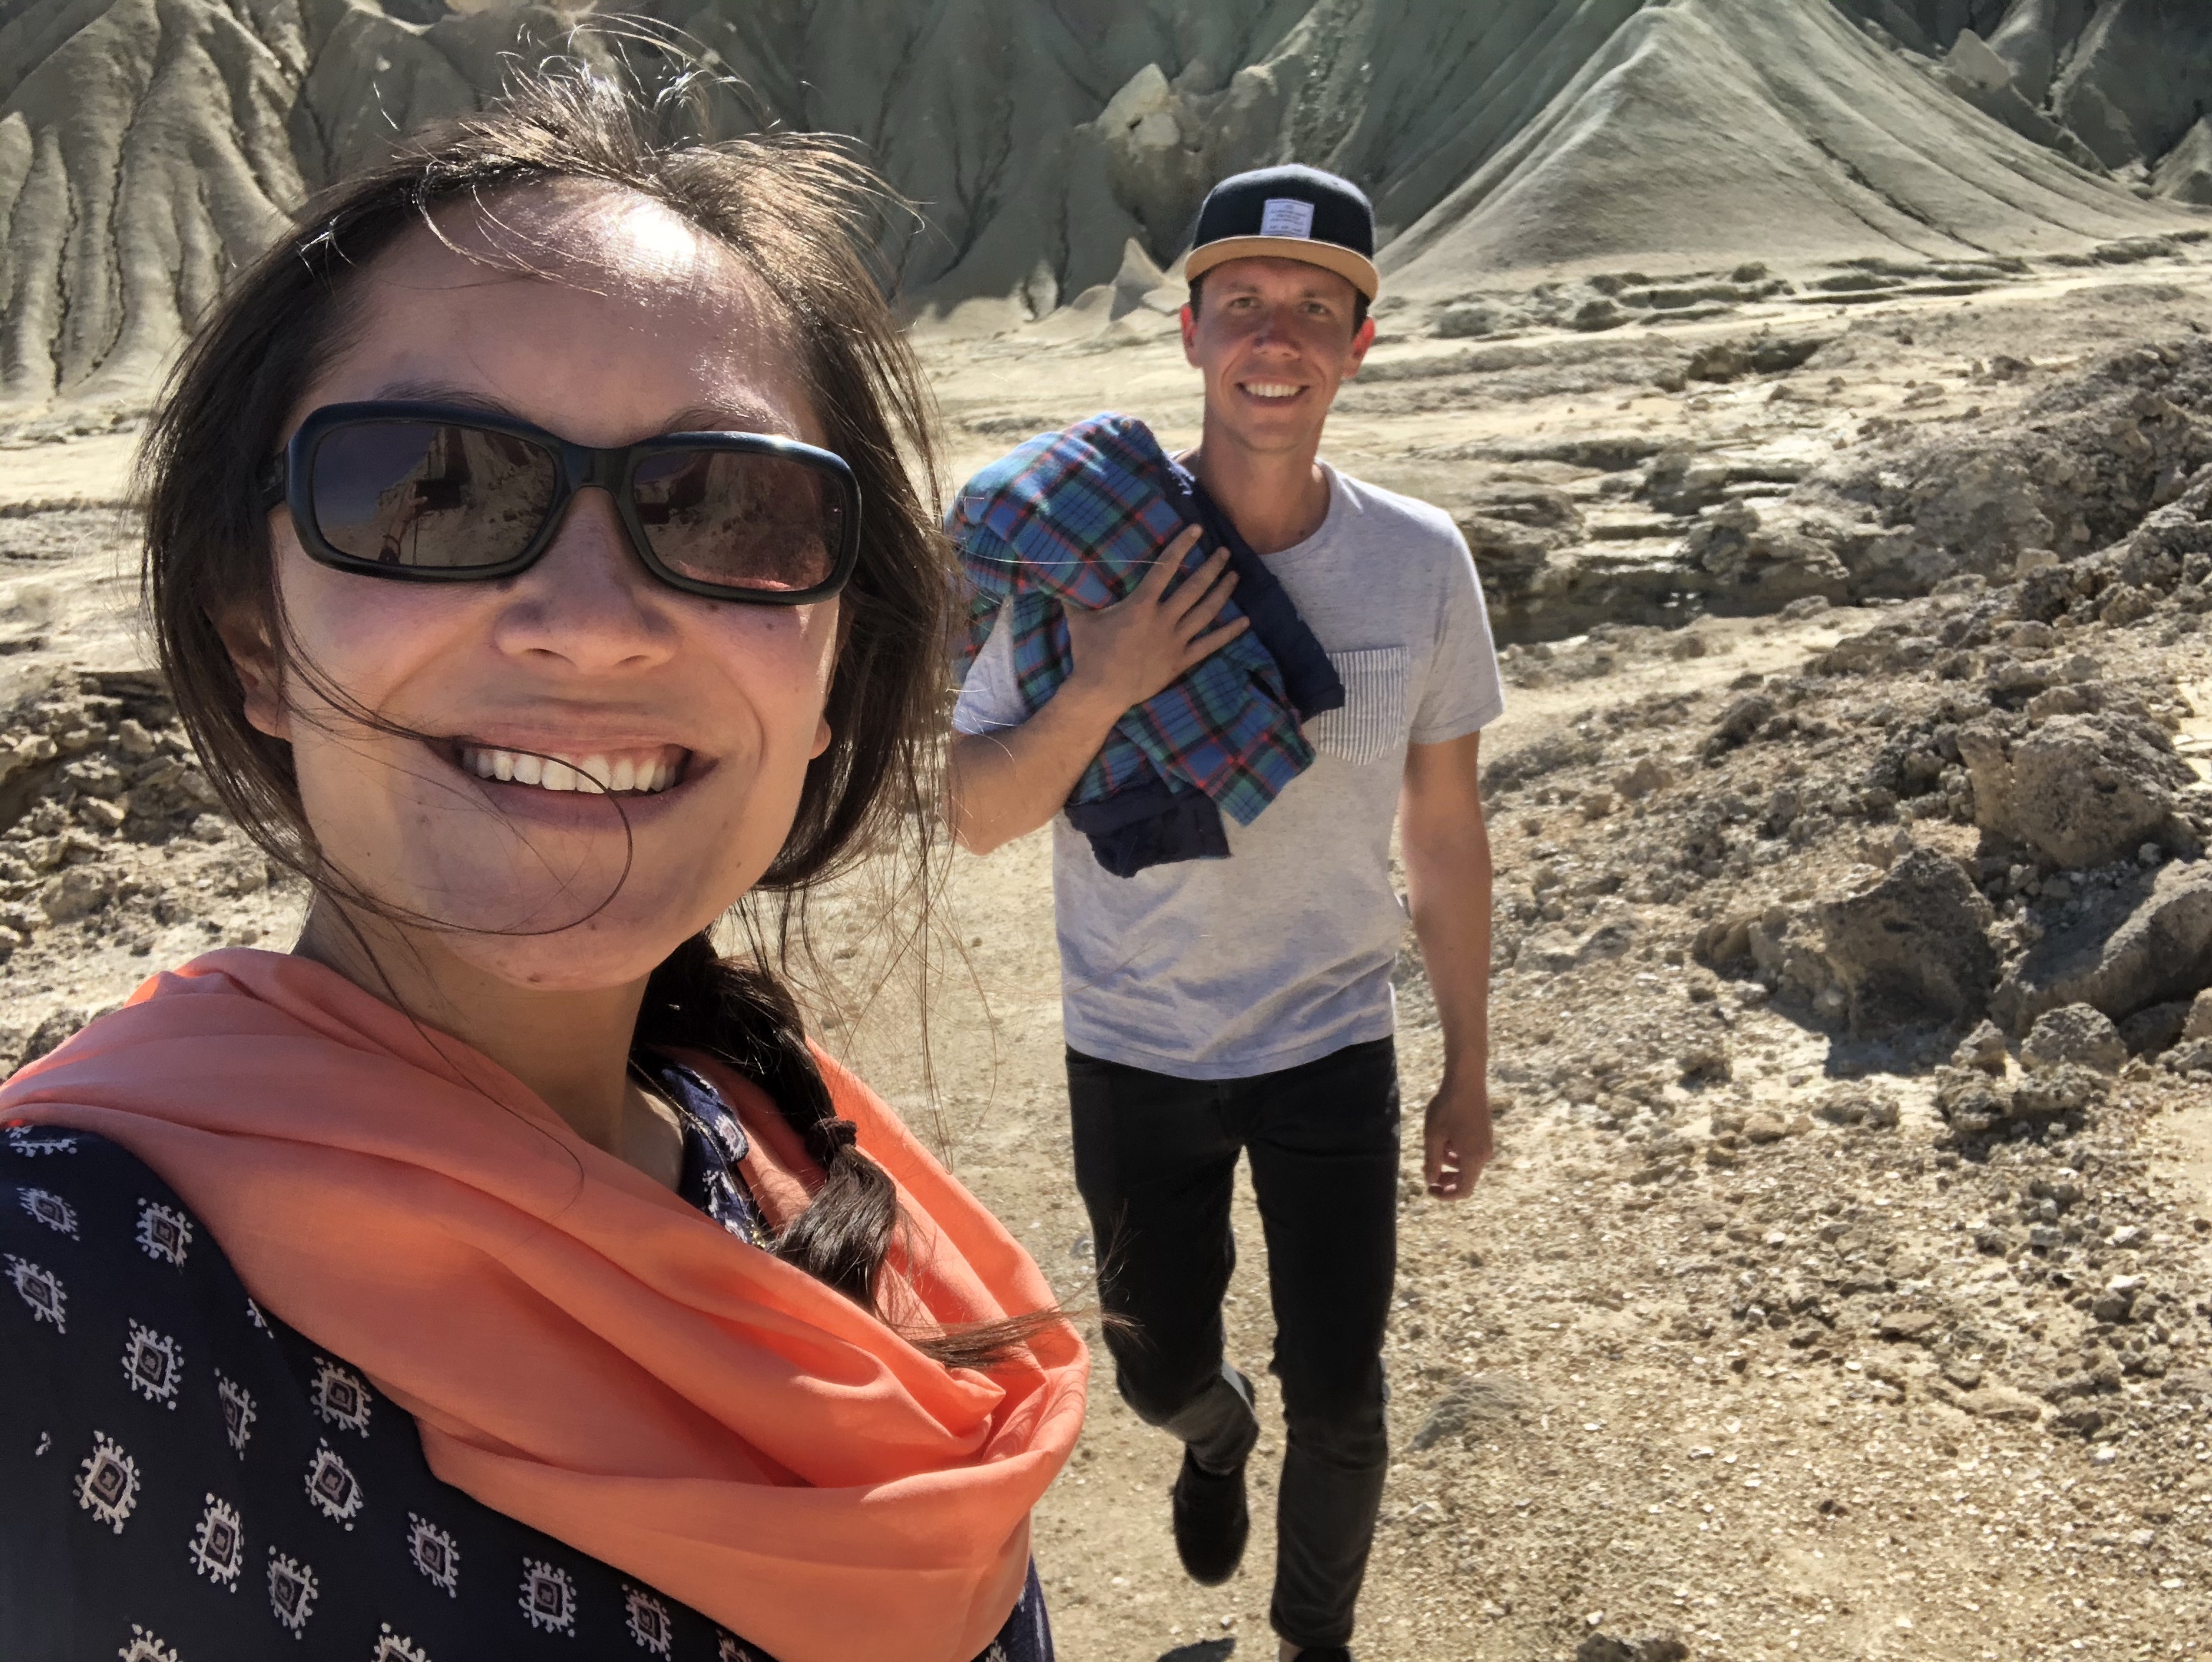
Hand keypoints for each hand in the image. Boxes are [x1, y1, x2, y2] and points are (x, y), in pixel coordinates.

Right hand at [1061, 526, 1248, 713]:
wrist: (1100, 692)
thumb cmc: (1088, 654)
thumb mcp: (1078, 619)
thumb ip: (1075, 594)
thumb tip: (1061, 571)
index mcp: (1141, 605)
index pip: (1166, 568)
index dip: (1182, 546)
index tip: (1197, 529)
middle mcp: (1163, 619)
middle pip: (1195, 588)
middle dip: (1212, 567)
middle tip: (1225, 552)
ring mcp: (1175, 641)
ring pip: (1206, 612)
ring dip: (1223, 592)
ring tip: (1234, 576)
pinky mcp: (1180, 662)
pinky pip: (1210, 645)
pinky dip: (1229, 633)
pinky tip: (1245, 622)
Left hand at [1423, 1072, 1491, 1199]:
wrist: (1466, 1080)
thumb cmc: (1447, 1107)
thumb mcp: (1433, 1136)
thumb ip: (1432, 1161)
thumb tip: (1431, 1180)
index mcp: (1474, 1158)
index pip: (1464, 1190)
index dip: (1446, 1195)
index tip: (1429, 1190)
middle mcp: (1484, 1153)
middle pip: (1466, 1178)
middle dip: (1446, 1179)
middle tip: (1428, 1174)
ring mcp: (1486, 1143)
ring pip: (1467, 1163)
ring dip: (1449, 1162)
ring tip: (1433, 1147)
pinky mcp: (1484, 1133)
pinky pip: (1470, 1151)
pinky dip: (1456, 1151)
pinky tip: (1444, 1137)